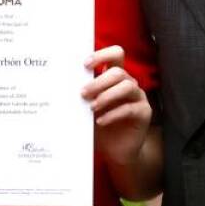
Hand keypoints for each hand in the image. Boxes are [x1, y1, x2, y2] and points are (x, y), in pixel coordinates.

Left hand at [83, 45, 151, 167]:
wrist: (115, 151)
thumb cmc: (99, 125)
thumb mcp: (87, 108)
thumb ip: (82, 95)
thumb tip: (61, 85)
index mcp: (115, 78)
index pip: (116, 54)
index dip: (102, 55)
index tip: (85, 64)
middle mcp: (129, 84)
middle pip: (118, 72)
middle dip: (99, 81)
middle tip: (83, 93)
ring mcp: (138, 97)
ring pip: (127, 86)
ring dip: (106, 96)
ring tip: (92, 107)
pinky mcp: (144, 113)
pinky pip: (130, 108)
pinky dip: (113, 114)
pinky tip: (101, 121)